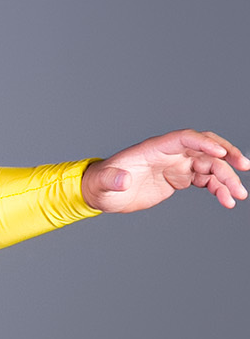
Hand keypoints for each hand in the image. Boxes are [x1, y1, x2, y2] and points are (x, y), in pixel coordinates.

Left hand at [82, 131, 248, 212]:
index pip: (184, 138)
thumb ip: (113, 179)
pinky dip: (218, 189)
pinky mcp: (181, 178)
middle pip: (205, 149)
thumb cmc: (102, 184)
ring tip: (239, 196)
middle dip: (226, 156)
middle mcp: (170, 153)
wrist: (104, 192)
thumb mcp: (104, 184)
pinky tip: (227, 200)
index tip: (219, 153)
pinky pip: (206, 180)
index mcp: (154, 148)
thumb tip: (122, 180)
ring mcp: (178, 164)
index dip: (202, 142)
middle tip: (243, 169)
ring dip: (226, 179)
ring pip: (210, 166)